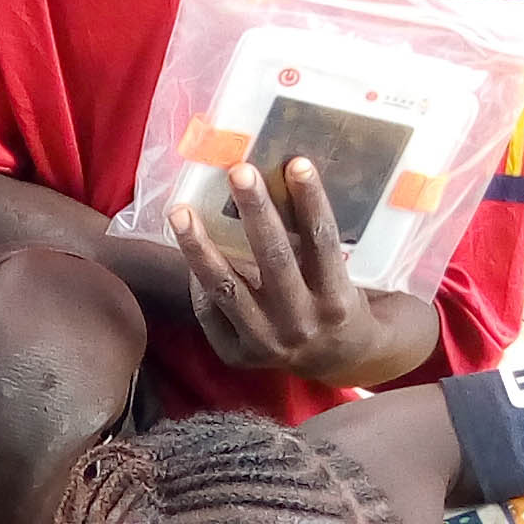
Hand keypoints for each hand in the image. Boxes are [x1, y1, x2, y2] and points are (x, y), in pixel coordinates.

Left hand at [167, 159, 430, 385]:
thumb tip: (280, 180)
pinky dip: (198, 280)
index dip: (311, 202)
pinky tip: (189, 249)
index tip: (298, 163)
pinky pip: (210, 312)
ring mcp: (267, 343)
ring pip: (227, 289)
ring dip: (199, 247)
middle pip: (274, 259)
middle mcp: (302, 324)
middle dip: (255, 211)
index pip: (322, 242)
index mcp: (337, 300)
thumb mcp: (343, 276)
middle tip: (239, 170)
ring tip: (180, 212)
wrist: (339, 360)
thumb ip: (315, 243)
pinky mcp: (239, 355)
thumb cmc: (339, 300)